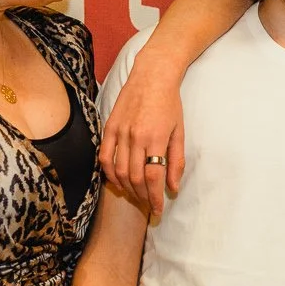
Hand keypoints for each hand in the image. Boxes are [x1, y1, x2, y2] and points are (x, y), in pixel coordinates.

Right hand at [99, 61, 186, 216]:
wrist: (151, 76)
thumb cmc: (169, 103)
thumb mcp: (179, 131)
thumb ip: (176, 161)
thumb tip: (173, 187)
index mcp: (156, 138)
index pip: (153, 176)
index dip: (155, 197)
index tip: (158, 209)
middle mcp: (136, 136)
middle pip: (135, 177)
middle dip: (142, 196)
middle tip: (148, 203)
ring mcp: (120, 132)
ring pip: (119, 171)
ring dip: (127, 188)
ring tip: (136, 194)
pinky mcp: (109, 127)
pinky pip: (105, 157)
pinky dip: (110, 173)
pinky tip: (118, 181)